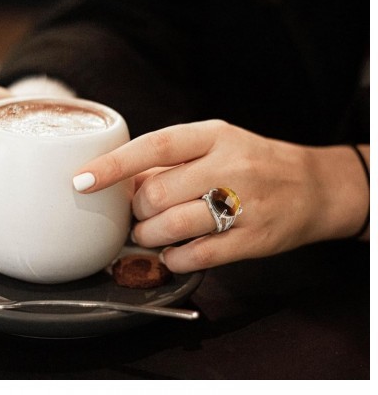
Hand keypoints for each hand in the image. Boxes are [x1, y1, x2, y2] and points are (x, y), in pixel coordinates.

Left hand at [73, 120, 368, 272]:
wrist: (313, 187)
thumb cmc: (255, 164)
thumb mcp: (218, 145)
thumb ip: (172, 161)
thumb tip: (122, 182)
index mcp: (215, 136)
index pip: (154, 145)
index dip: (113, 165)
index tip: (81, 180)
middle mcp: (229, 165)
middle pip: (156, 193)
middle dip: (136, 211)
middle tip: (139, 215)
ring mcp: (244, 203)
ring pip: (172, 226)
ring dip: (149, 236)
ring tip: (151, 234)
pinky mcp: (253, 239)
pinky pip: (196, 255)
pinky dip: (174, 258)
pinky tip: (175, 252)